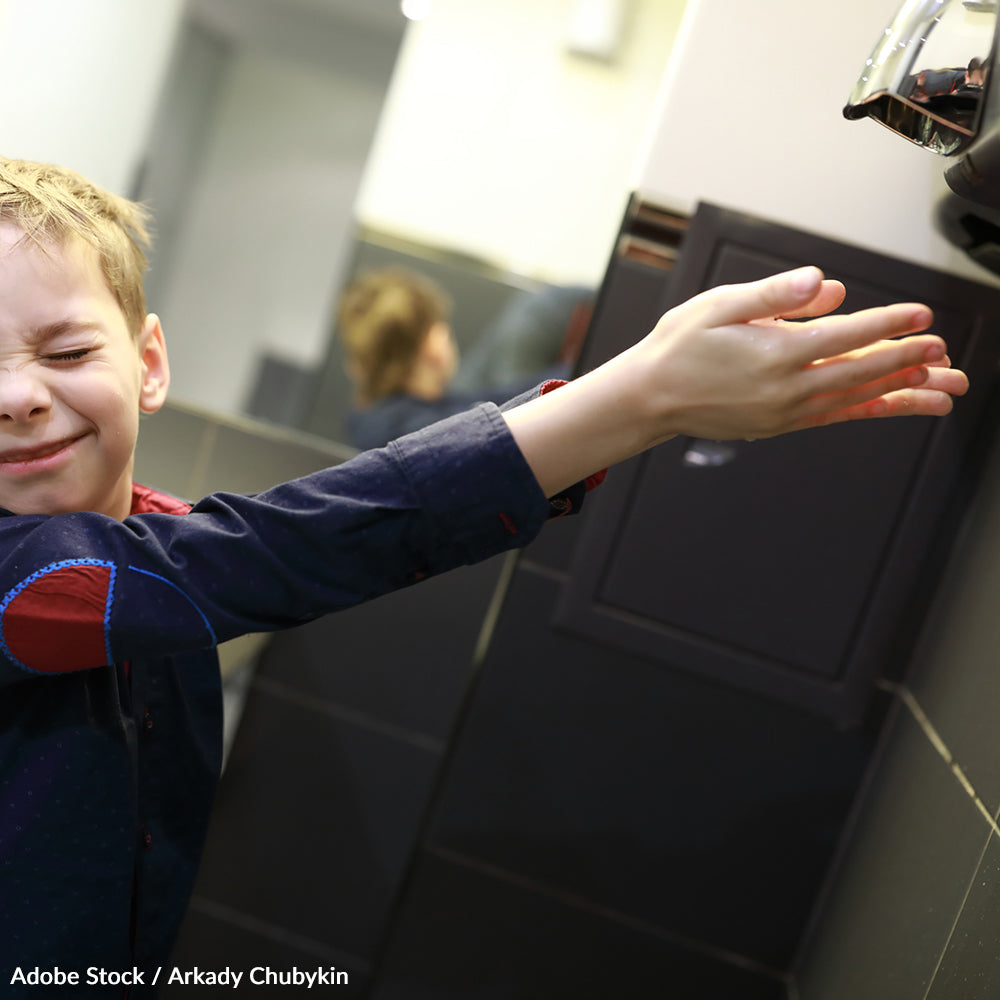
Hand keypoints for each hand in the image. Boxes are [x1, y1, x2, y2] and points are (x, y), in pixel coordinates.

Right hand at [504, 266, 968, 497]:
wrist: (651, 397)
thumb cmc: (680, 346)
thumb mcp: (720, 304)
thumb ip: (776, 293)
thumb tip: (826, 283)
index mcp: (776, 352)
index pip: (847, 335)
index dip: (889, 323)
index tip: (922, 314)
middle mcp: (787, 388)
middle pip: (862, 371)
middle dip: (908, 360)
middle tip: (945, 352)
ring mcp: (787, 411)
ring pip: (858, 400)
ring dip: (904, 393)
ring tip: (946, 391)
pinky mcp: (782, 424)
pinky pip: (838, 418)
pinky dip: (872, 411)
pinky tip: (898, 406)